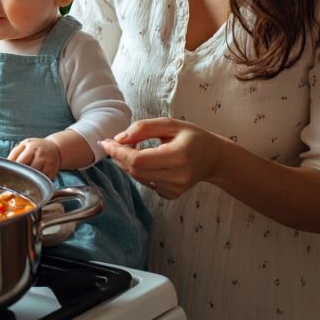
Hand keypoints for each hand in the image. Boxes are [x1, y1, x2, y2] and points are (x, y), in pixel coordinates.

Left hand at [8, 138, 60, 178]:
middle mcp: (41, 155)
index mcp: (31, 147)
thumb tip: (5, 165)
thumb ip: (14, 154)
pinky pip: (43, 181)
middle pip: (29, 170)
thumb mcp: (24, 145)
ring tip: (26, 179)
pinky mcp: (53, 172)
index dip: (14, 170)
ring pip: (36, 177)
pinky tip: (36, 179)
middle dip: (22, 176)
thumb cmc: (36, 147)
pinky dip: (38, 182)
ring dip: (30, 180)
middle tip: (17, 180)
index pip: (20, 162)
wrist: (55, 148)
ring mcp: (49, 163)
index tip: (9, 175)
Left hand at [100, 117, 229, 198]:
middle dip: (119, 156)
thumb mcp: (170, 124)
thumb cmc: (193, 137)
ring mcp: (175, 188)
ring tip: (133, 148)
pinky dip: (140, 172)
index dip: (118, 152)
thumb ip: (144, 128)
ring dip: (128, 163)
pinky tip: (148, 161)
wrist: (214, 158)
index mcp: (179, 156)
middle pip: (135, 170)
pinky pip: (146, 183)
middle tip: (114, 143)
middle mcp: (177, 176)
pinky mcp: (172, 195)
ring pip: (138, 178)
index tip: (105, 142)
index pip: (138, 159)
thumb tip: (119, 139)